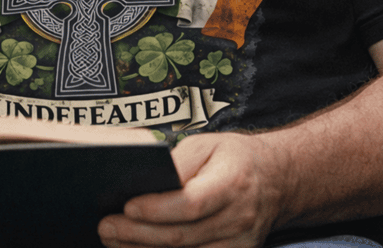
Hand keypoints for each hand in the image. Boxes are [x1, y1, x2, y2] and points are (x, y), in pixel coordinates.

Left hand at [98, 133, 285, 247]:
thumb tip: (147, 180)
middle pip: (182, 237)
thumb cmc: (234, 158)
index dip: (157, 209)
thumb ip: (179, 162)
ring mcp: (238, 246)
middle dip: (138, 235)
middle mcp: (238, 220)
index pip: (191, 203)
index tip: (128, 206)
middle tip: (106, 226)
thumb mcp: (208, 144)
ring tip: (113, 240)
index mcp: (232, 183)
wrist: (275, 180)